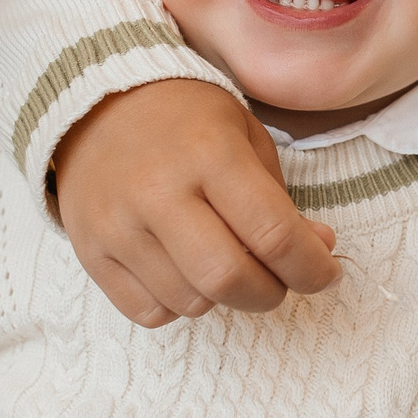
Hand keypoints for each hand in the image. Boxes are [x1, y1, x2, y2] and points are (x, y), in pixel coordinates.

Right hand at [53, 80, 338, 326]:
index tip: (327, 274)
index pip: (274, 233)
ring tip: (225, 263)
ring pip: (191, 303)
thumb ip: (281, 200)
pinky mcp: (90, 252)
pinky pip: (149, 312)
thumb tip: (319, 251)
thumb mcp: (246, 137)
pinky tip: (183, 271)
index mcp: (209, 153)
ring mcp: (117, 225)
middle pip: (230, 279)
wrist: (97, 106)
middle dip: (270, 293)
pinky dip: (178, 304)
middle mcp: (158, 191)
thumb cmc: (186, 121)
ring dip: (224, 298)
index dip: (312, 268)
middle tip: (280, 280)